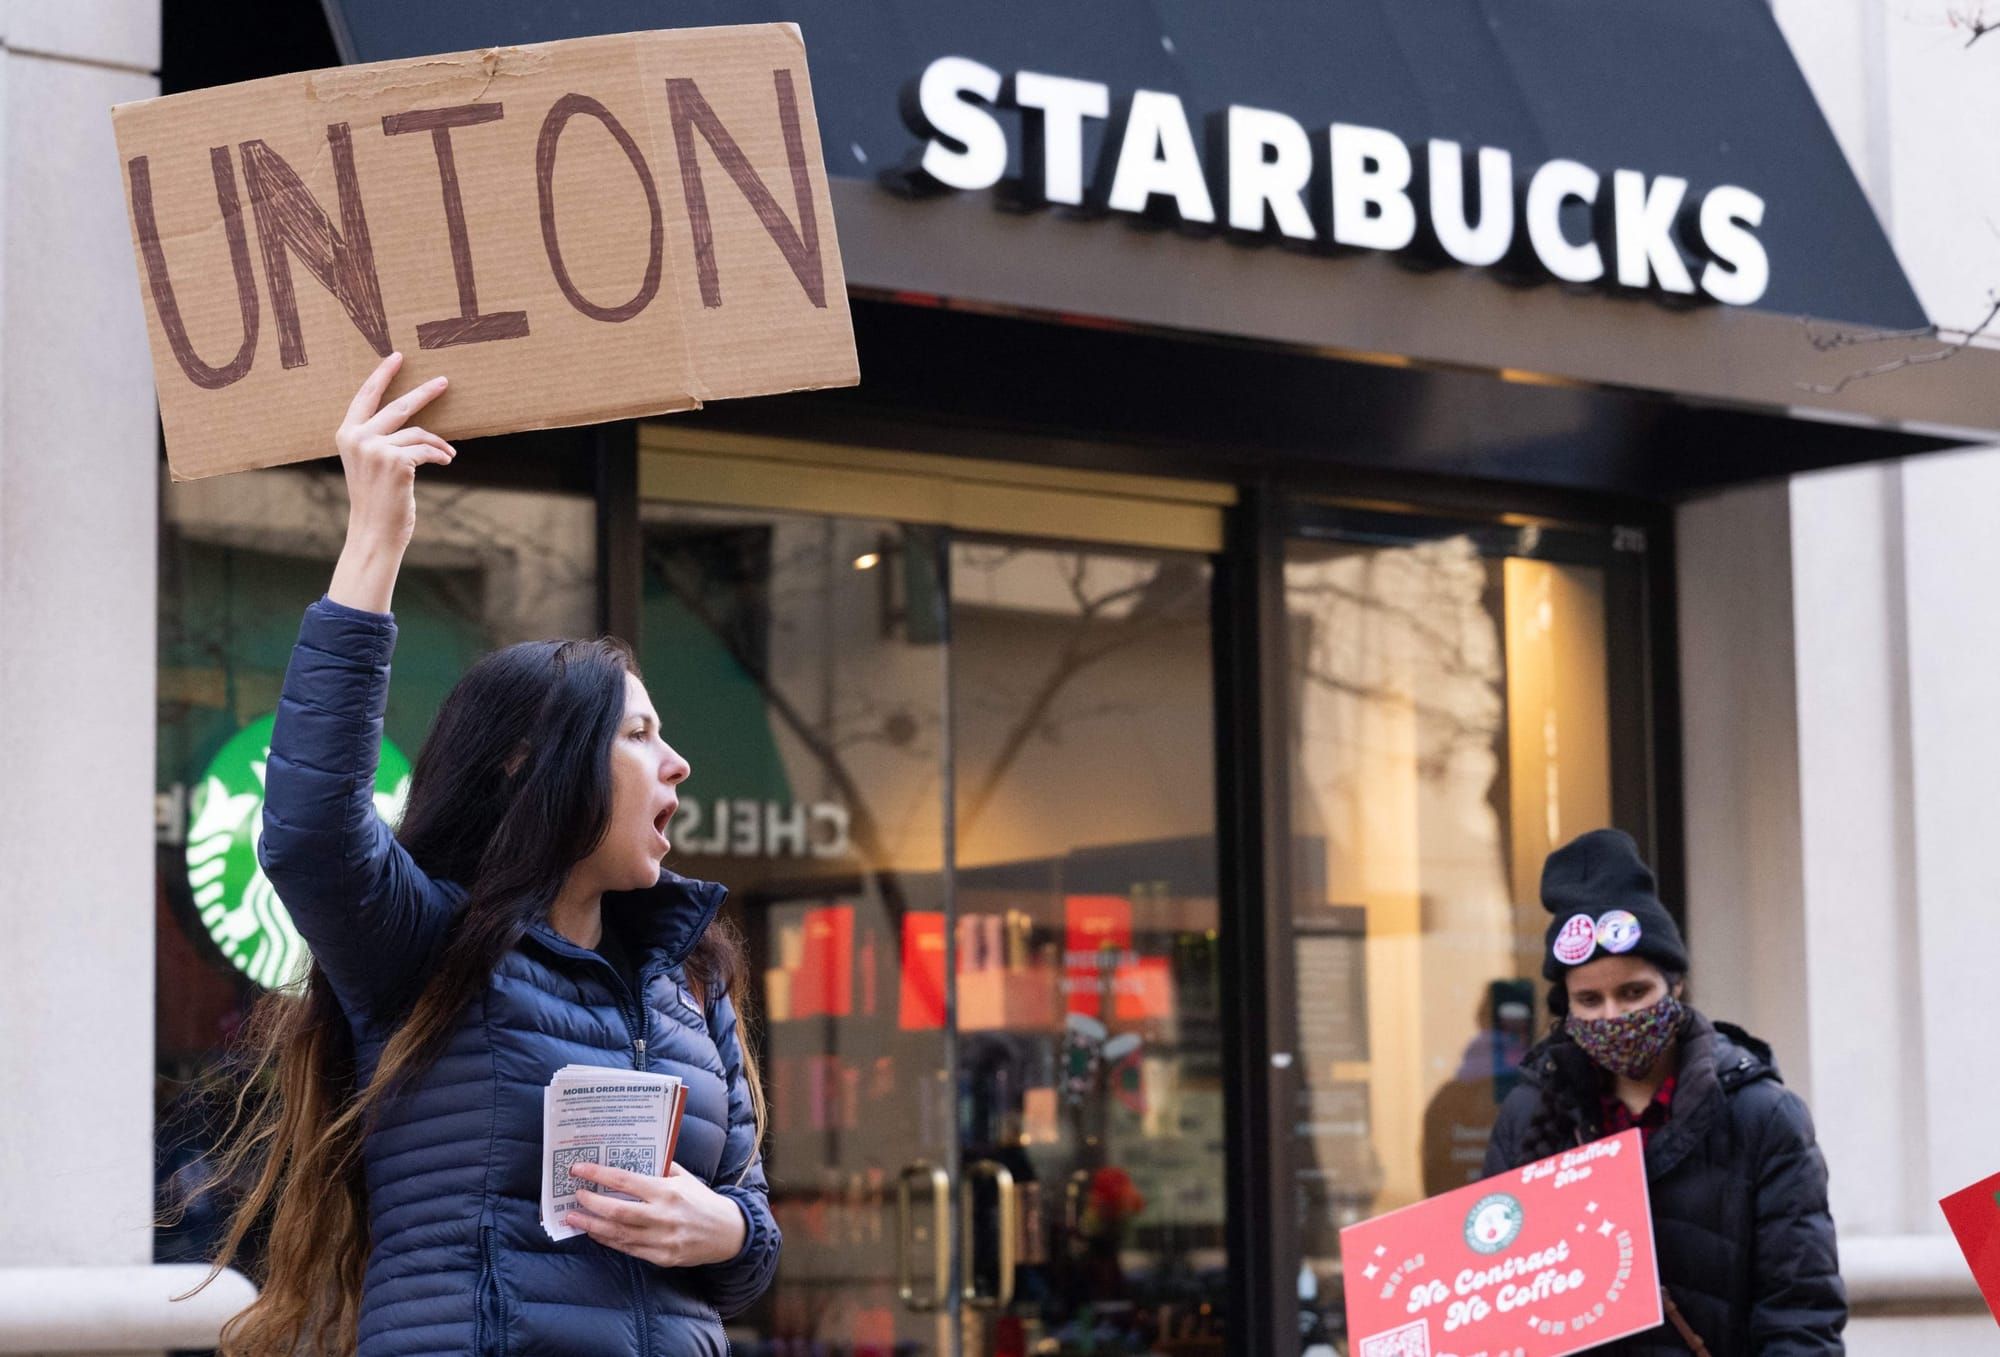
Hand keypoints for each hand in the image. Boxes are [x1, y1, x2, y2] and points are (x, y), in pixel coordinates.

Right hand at [326, 353, 453, 612]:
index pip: (365, 397)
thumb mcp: (370, 465)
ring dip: (438, 443)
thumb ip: (379, 440)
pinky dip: (440, 454)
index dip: (382, 375)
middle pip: (397, 405)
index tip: (397, 357)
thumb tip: (411, 423)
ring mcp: (376, 448)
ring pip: (418, 432)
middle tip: (444, 381)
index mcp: (346, 435)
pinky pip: (426, 448)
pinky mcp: (396, 461)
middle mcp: (357, 437)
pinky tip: (447, 460)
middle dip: (424, 392)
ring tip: (448, 453)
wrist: (374, 532)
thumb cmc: (376, 500)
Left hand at [566, 1161, 746, 1268]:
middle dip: (591, 1203)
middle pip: (617, 1211)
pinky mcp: (662, 1257)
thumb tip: (629, 1158)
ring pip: (618, 1234)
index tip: (578, 1170)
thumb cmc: (702, 1200)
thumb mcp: (683, 1178)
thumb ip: (659, 1169)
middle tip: (575, 1195)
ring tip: (574, 1218)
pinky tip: (596, 1233)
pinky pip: (628, 1249)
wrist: (727, 1232)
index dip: (598, 1175)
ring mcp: (661, 1239)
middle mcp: (663, 1216)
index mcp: (667, 1191)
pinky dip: (608, 1240)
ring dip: (592, 1226)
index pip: (625, 1181)